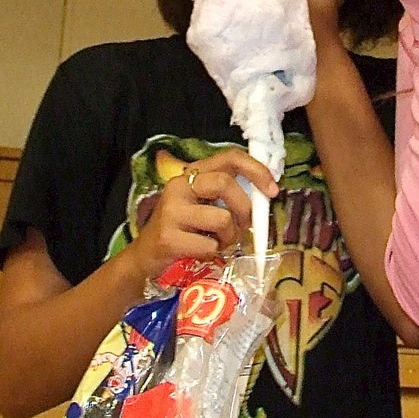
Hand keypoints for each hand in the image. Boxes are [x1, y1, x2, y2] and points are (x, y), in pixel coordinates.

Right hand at [126, 149, 277, 279]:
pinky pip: (210, 245)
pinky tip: (200, 253)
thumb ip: (228, 196)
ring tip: (218, 243)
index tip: (272, 189)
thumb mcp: (204, 206)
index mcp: (192, 174)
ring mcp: (171, 211)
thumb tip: (265, 196)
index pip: (229, 157)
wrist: (146, 259)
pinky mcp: (168, 237)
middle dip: (244, 208)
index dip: (256, 170)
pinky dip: (213, 253)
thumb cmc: (184, 232)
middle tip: (243, 225)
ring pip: (222, 218)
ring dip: (229, 237)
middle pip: (225, 184)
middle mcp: (179, 186)